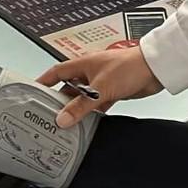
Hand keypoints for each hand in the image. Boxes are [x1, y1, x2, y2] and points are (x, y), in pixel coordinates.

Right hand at [37, 47, 162, 127]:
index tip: (32, 92)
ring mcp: (101, 81)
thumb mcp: (100, 88)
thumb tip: (62, 118)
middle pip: (68, 87)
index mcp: (82, 64)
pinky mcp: (112, 90)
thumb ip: (81, 106)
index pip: (56, 73)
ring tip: (66, 123)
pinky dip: (91, 112)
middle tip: (49, 115)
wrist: (154, 69)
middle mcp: (89, 72)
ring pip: (82, 97)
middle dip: (59, 101)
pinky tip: (88, 122)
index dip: (44, 82)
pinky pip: (96, 103)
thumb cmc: (128, 67)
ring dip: (77, 108)